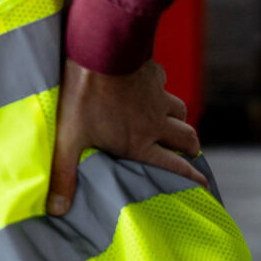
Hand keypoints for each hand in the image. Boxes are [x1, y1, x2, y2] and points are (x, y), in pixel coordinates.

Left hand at [47, 58, 205, 216]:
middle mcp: (156, 122)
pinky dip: (161, 90)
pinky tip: (149, 88)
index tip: (204, 186)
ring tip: (171, 125)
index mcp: (139, 142)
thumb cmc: (83, 96)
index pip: (173, 165)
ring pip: (180, 111)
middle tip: (189, 155)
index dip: (191, 178)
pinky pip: (164, 85)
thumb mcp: (68, 138)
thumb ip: (64, 174)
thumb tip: (57, 210)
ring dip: (179, 120)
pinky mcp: (152, 74)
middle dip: (190, 149)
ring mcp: (157, 96)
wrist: (99, 49)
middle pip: (187, 138)